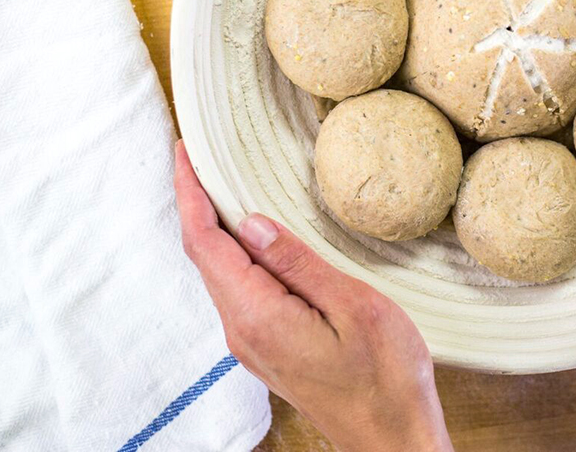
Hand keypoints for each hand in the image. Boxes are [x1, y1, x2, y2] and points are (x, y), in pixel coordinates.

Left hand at [173, 141, 452, 451]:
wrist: (391, 439)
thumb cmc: (386, 377)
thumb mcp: (355, 307)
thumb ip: (298, 264)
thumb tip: (251, 223)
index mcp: (258, 316)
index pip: (205, 244)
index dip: (190, 193)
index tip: (183, 152)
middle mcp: (242, 331)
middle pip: (204, 256)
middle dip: (196, 202)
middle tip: (199, 155)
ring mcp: (250, 343)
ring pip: (219, 273)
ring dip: (214, 227)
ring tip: (221, 183)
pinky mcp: (266, 348)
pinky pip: (237, 290)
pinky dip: (234, 254)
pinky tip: (251, 235)